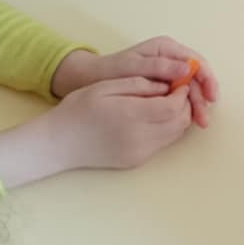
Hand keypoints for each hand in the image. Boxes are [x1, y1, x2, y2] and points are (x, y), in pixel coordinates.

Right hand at [49, 75, 193, 171]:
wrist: (59, 143)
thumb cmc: (78, 109)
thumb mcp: (106, 86)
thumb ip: (138, 84)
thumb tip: (166, 86)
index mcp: (130, 115)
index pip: (172, 106)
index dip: (181, 94)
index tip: (180, 83)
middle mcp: (139, 138)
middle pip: (179, 122)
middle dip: (184, 105)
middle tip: (177, 92)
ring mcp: (139, 153)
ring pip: (175, 135)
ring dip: (178, 118)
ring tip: (167, 104)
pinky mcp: (137, 161)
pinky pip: (162, 144)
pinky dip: (166, 130)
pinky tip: (154, 119)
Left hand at [55, 38, 218, 126]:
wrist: (90, 80)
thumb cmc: (110, 71)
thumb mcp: (134, 67)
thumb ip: (160, 67)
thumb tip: (188, 68)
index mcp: (166, 49)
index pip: (196, 62)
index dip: (207, 79)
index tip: (211, 97)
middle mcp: (170, 59)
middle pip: (196, 78)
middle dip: (203, 97)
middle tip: (203, 118)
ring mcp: (167, 74)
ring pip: (190, 89)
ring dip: (196, 106)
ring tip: (199, 123)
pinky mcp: (162, 87)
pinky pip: (179, 97)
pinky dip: (185, 108)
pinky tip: (187, 121)